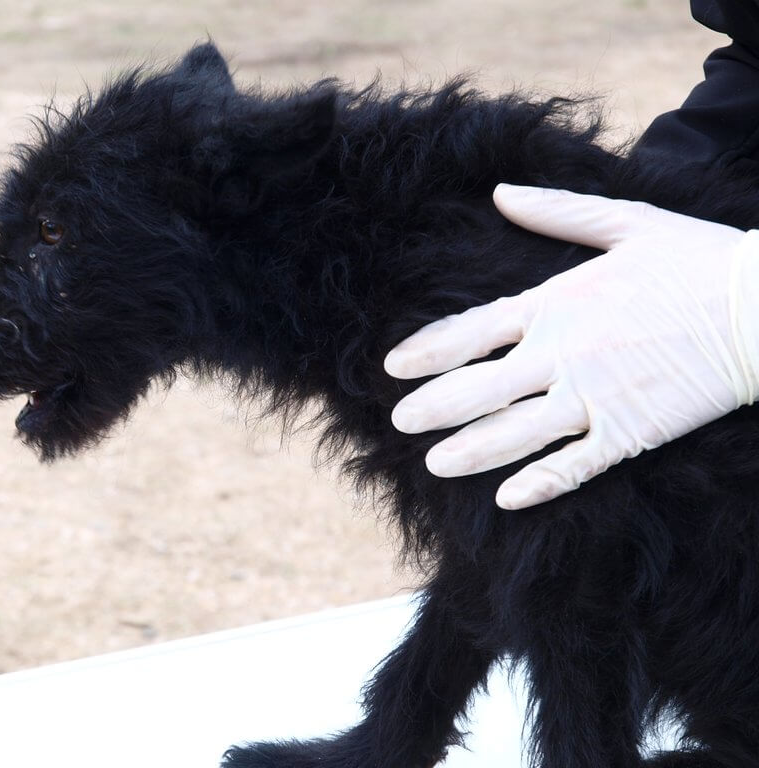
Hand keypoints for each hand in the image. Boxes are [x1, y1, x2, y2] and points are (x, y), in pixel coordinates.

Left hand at [385, 183, 758, 509]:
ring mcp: (595, 399)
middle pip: (478, 390)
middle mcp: (564, 356)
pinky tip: (506, 499)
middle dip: (432, 409)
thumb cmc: (696, 258)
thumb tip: (500, 193)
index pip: (471, 331)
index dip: (427, 351)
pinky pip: (574, 467)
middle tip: (399, 424)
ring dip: (469, 452)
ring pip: (515, 435)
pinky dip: (539, 484)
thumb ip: (556, 212)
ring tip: (433, 465)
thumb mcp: (625, 222)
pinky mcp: (630, 434)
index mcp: (556, 305)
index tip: (393, 367)